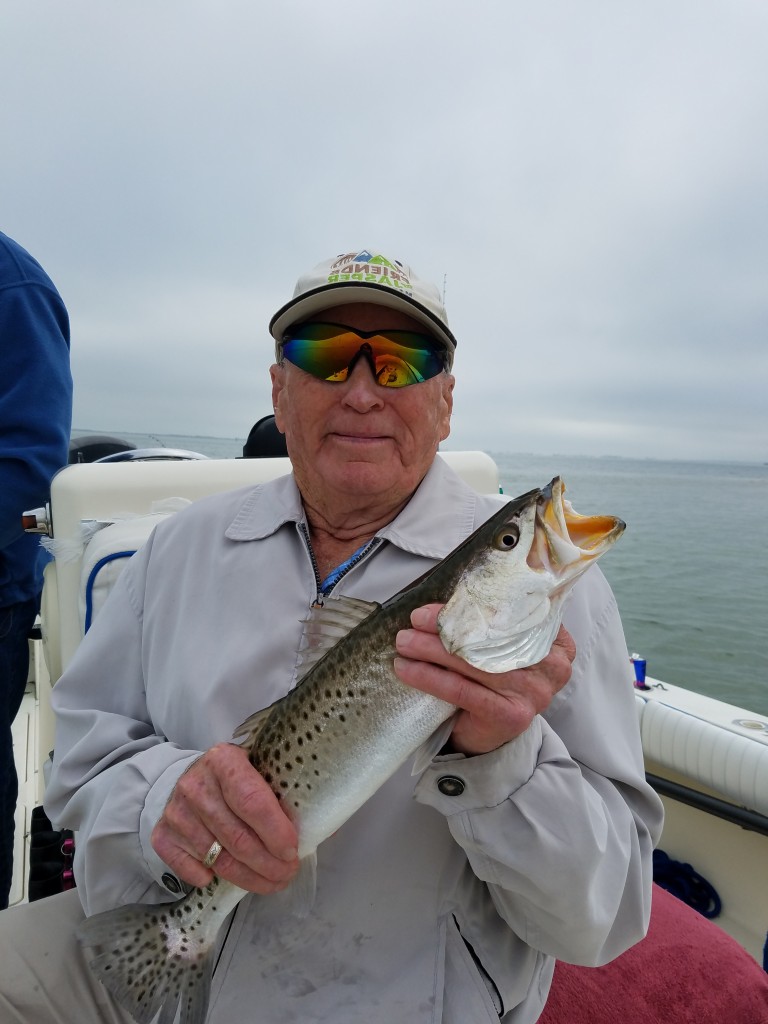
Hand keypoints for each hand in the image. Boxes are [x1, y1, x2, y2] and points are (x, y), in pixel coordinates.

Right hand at [151, 742, 299, 890]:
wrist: (191, 777)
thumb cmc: (237, 778)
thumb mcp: (261, 769)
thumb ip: (285, 791)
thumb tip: (319, 825)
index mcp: (225, 761)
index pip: (252, 802)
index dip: (275, 832)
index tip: (292, 851)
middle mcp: (196, 785)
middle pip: (237, 837)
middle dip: (268, 863)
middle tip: (288, 873)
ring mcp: (176, 812)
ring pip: (218, 858)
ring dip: (249, 877)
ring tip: (272, 881)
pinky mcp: (163, 835)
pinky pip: (188, 868)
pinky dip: (209, 879)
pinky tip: (229, 879)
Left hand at [394, 604, 575, 755]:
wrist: (490, 730)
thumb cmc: (493, 676)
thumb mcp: (496, 644)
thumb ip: (485, 621)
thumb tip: (438, 600)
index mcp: (553, 637)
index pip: (512, 612)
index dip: (473, 605)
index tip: (439, 603)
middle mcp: (552, 664)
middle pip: (490, 637)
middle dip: (446, 627)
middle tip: (414, 619)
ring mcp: (535, 692)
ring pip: (472, 662)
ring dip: (430, 649)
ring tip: (404, 642)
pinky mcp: (512, 716)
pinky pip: (461, 689)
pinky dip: (429, 677)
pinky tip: (406, 669)